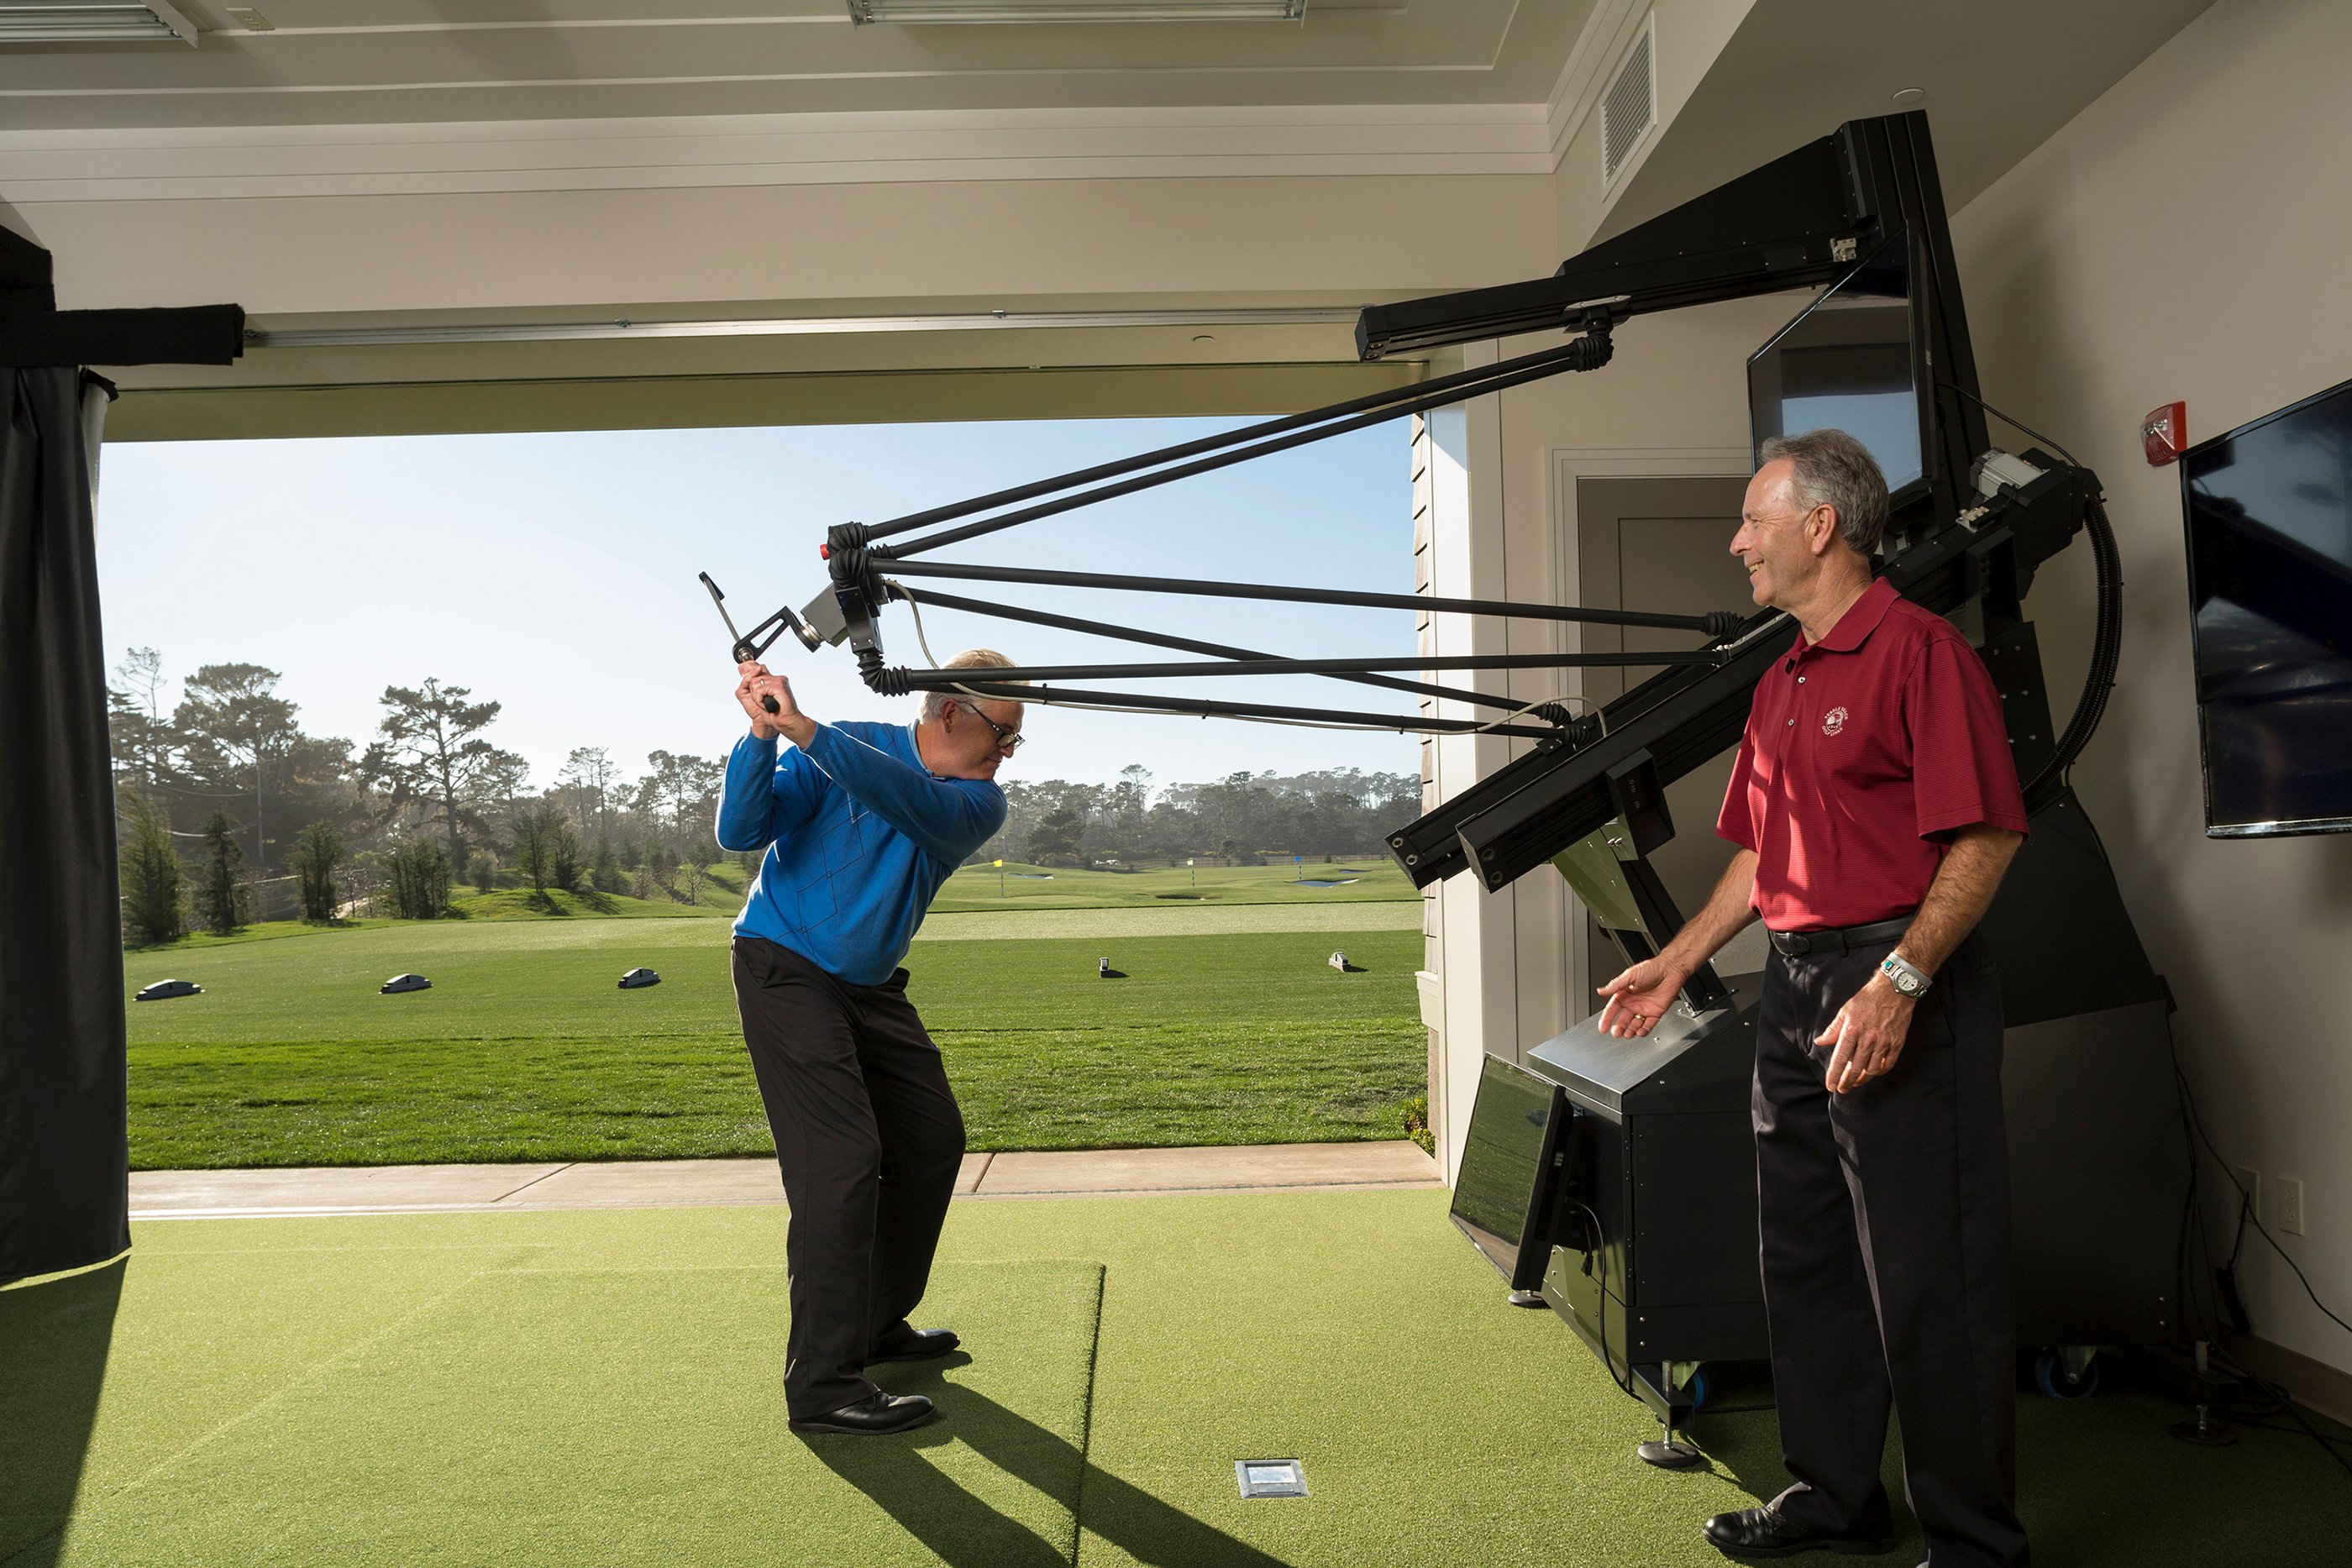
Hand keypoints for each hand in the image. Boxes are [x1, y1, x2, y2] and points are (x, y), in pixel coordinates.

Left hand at [736, 660, 802, 740]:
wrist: (784, 723)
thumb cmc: (773, 714)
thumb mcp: (756, 698)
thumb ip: (751, 685)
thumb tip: (754, 673)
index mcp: (773, 680)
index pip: (756, 669)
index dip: (750, 677)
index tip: (755, 692)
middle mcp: (776, 678)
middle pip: (753, 677)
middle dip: (753, 693)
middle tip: (763, 703)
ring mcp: (778, 680)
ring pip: (754, 683)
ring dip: (757, 698)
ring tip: (765, 705)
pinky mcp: (778, 685)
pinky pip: (759, 689)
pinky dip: (760, 700)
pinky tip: (767, 705)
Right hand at [1596, 956, 1689, 1038]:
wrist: (1671, 969)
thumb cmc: (1652, 968)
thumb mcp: (1629, 975)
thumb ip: (1615, 985)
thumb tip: (1601, 991)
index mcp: (1624, 994)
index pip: (1612, 1009)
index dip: (1606, 1019)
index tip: (1603, 1028)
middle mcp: (1633, 1003)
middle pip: (1622, 1020)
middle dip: (1618, 1028)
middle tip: (1616, 1033)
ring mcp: (1644, 1009)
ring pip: (1634, 1024)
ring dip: (1630, 1031)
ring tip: (1627, 1034)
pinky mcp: (1656, 1013)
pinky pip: (1649, 1025)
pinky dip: (1644, 1030)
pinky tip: (1640, 1032)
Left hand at [1817, 973, 1915, 1091]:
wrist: (1894, 990)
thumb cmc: (1867, 999)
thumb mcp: (1845, 1011)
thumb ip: (1833, 1029)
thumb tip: (1820, 1042)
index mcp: (1852, 1030)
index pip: (1841, 1058)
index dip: (1834, 1074)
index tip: (1830, 1086)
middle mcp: (1868, 1038)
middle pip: (1856, 1068)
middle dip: (1847, 1082)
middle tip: (1842, 1089)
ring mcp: (1884, 1042)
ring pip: (1872, 1069)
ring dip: (1863, 1079)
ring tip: (1856, 1082)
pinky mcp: (1897, 1043)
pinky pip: (1888, 1064)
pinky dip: (1880, 1072)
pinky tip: (1873, 1073)